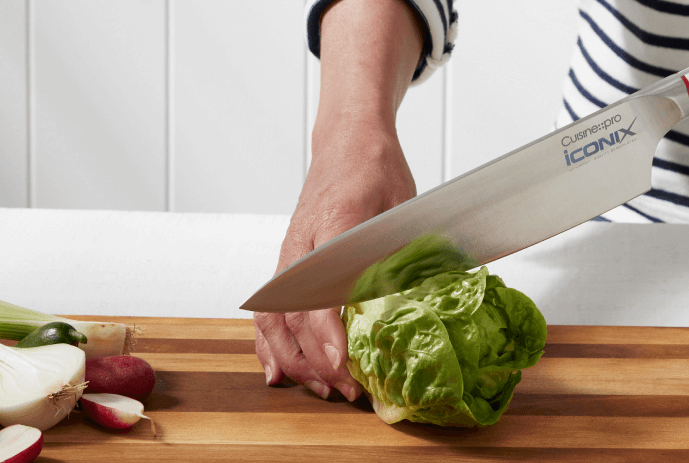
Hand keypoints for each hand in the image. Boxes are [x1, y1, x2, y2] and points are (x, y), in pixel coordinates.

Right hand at [253, 0, 421, 400]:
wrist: (346, 142)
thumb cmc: (376, 169)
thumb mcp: (403, 205)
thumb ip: (404, 250)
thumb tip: (418, 301)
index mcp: (332, 225)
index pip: (320, 289)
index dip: (328, 332)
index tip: (341, 363)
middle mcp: (301, 245)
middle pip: (295, 314)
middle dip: (317, 359)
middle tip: (346, 391)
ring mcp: (288, 257)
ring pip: (275, 318)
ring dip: (295, 359)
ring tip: (322, 389)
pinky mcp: (287, 266)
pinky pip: (270, 311)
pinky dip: (270, 344)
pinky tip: (278, 372)